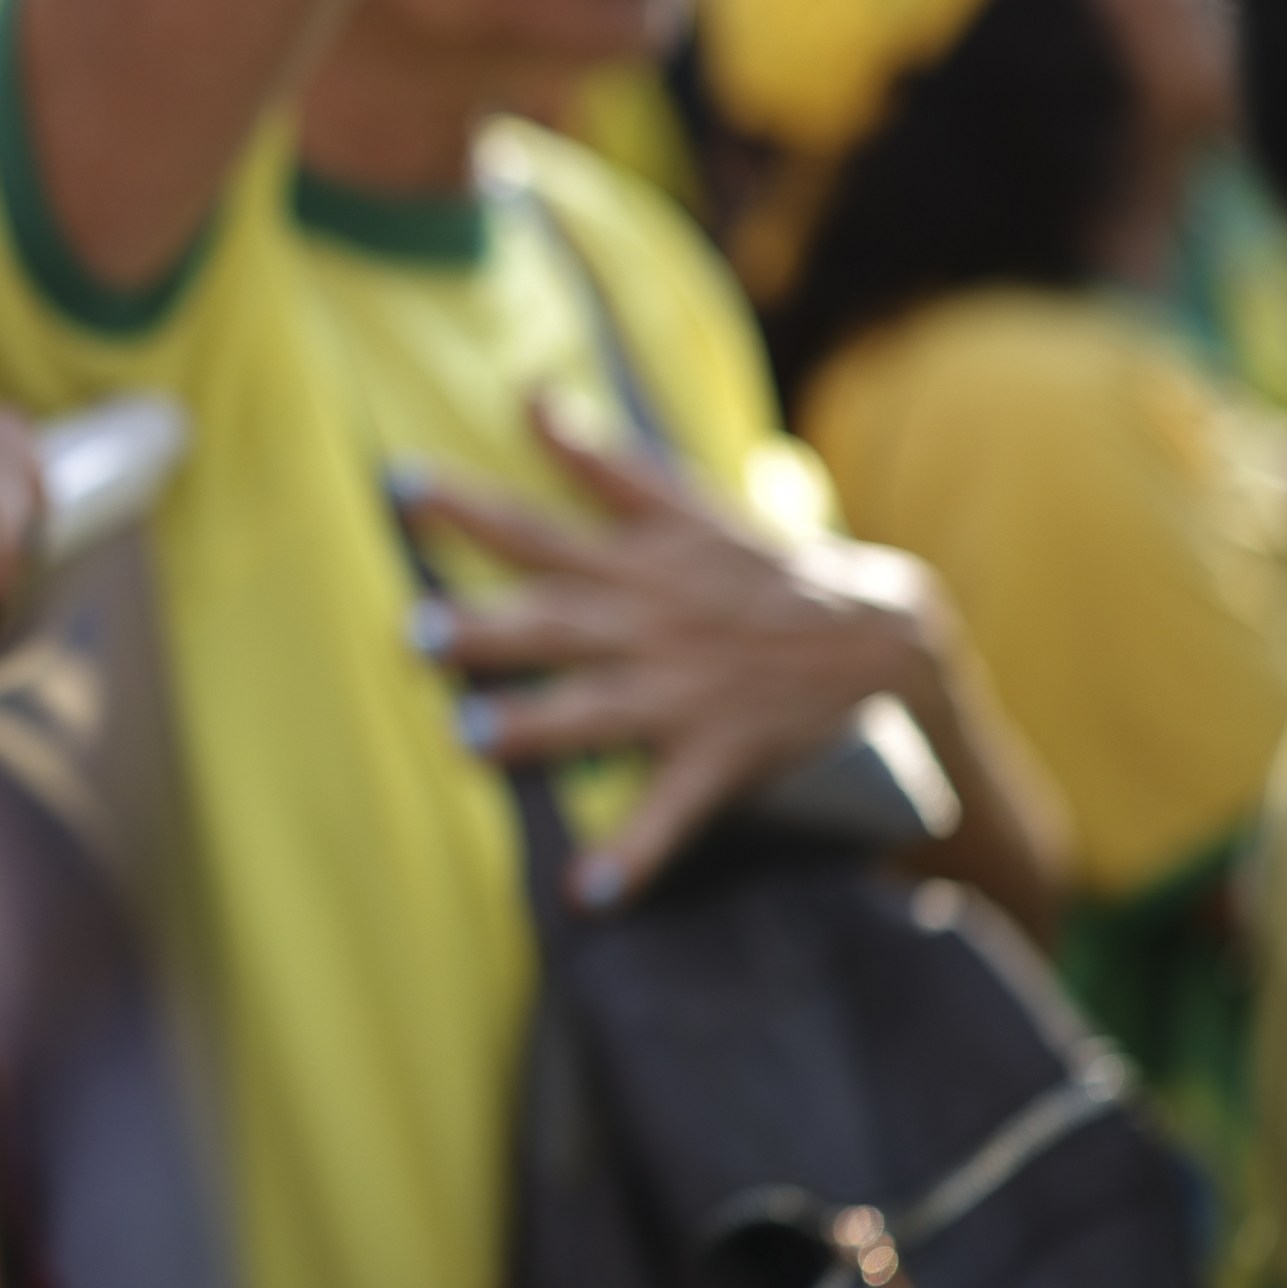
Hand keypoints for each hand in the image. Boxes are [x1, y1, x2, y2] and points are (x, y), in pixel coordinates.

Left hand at [404, 402, 938, 907]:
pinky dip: (633, 854)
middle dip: (486, 628)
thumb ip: (603, 459)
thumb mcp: (690, 504)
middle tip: (413, 633)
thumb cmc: (765, 571)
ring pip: (599, 709)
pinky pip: (672, 812)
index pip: (541, 527)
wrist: (886, 640)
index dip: (470, 506)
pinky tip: (587, 893)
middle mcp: (653, 625)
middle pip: (557, 620)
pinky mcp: (721, 755)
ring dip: (535, 725)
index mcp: (641, 564)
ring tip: (468, 738)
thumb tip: (530, 394)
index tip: (400, 485)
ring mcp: (685, 693)